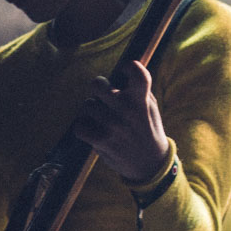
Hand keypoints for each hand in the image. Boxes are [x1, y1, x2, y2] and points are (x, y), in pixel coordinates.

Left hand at [74, 60, 168, 181]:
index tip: (125, 71)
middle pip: (97, 84)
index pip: (138, 72)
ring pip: (87, 105)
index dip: (129, 66)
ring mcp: (113, 126)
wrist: (150, 164)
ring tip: (102, 118)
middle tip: (103, 95)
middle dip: (98, 87)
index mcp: (142, 100)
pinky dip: (83, 128)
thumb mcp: (150, 108)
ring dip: (91, 111)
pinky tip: (93, 130)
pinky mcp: (102, 141)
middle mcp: (127, 110)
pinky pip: (79, 126)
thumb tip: (120, 71)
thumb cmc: (147, 130)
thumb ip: (138, 89)